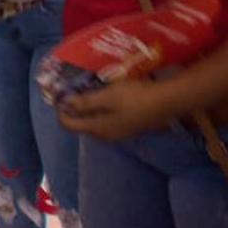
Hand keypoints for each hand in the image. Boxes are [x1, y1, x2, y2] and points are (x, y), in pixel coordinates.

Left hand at [58, 78, 173, 140]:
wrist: (168, 102)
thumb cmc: (135, 97)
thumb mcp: (107, 96)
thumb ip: (85, 102)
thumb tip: (65, 104)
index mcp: (98, 129)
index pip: (69, 125)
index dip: (60, 111)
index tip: (59, 96)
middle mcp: (107, 135)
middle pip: (81, 125)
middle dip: (73, 110)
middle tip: (71, 92)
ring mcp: (120, 133)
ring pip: (95, 123)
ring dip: (87, 110)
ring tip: (86, 92)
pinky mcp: (130, 127)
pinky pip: (107, 121)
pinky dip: (100, 110)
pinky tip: (105, 97)